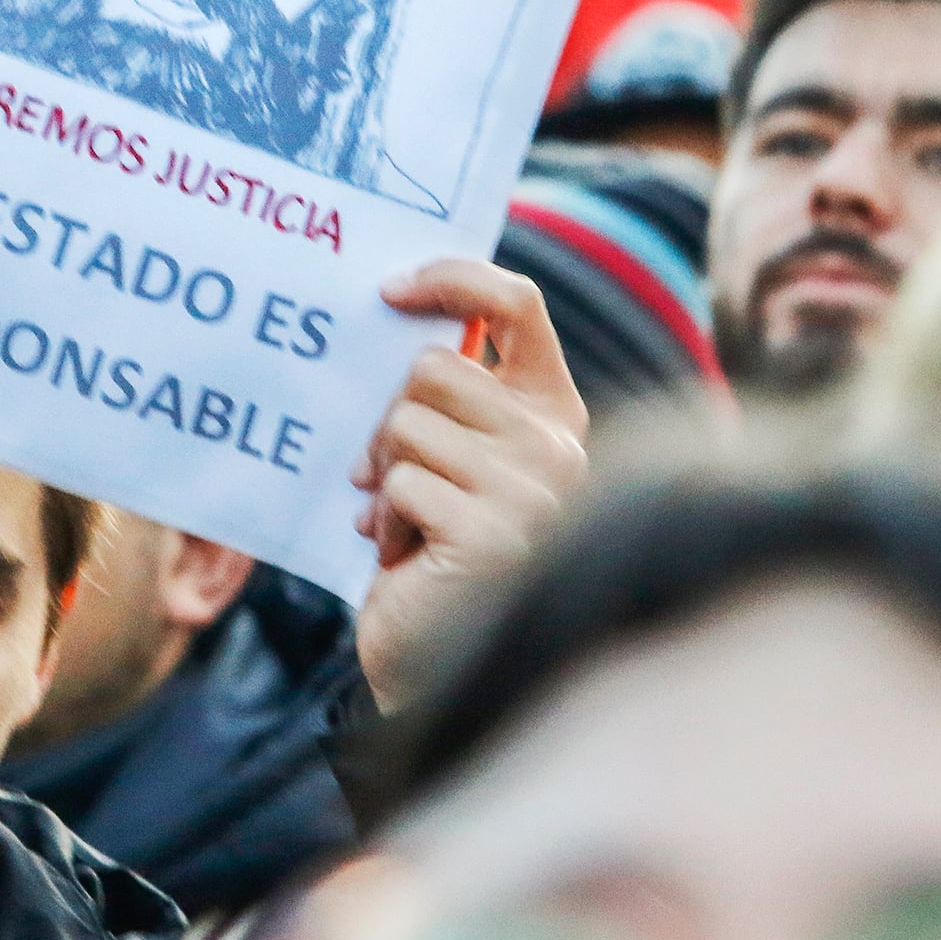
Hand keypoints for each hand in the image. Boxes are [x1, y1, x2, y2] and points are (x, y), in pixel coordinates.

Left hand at [350, 260, 589, 711]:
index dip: (452, 279)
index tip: (392, 291)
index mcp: (554, 414)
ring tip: (406, 528)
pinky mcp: (492, 532)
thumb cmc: (432, 553)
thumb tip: (396, 313)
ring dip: (384, 480)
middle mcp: (558, 446)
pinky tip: (407, 560)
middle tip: (389, 479)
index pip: (516, 304)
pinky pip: (401, 485)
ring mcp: (534, 490)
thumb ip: (445, 399)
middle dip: (390, 423)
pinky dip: (383, 522)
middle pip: (431, 367)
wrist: (433, 661)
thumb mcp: (446, 461)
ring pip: (406, 425)